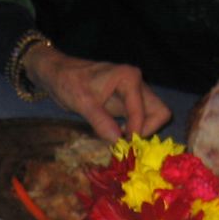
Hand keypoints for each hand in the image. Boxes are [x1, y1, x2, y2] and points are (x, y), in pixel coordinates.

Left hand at [24, 44, 169, 141]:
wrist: (59, 73)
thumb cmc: (69, 82)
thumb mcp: (82, 102)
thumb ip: (100, 120)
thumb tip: (117, 142)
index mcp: (129, 78)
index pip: (145, 112)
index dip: (136, 131)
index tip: (122, 146)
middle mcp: (137, 84)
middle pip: (159, 113)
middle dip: (146, 131)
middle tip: (126, 144)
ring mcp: (134, 94)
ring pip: (152, 117)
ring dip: (140, 132)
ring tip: (119, 140)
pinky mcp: (127, 103)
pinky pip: (140, 119)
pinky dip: (133, 131)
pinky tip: (115, 135)